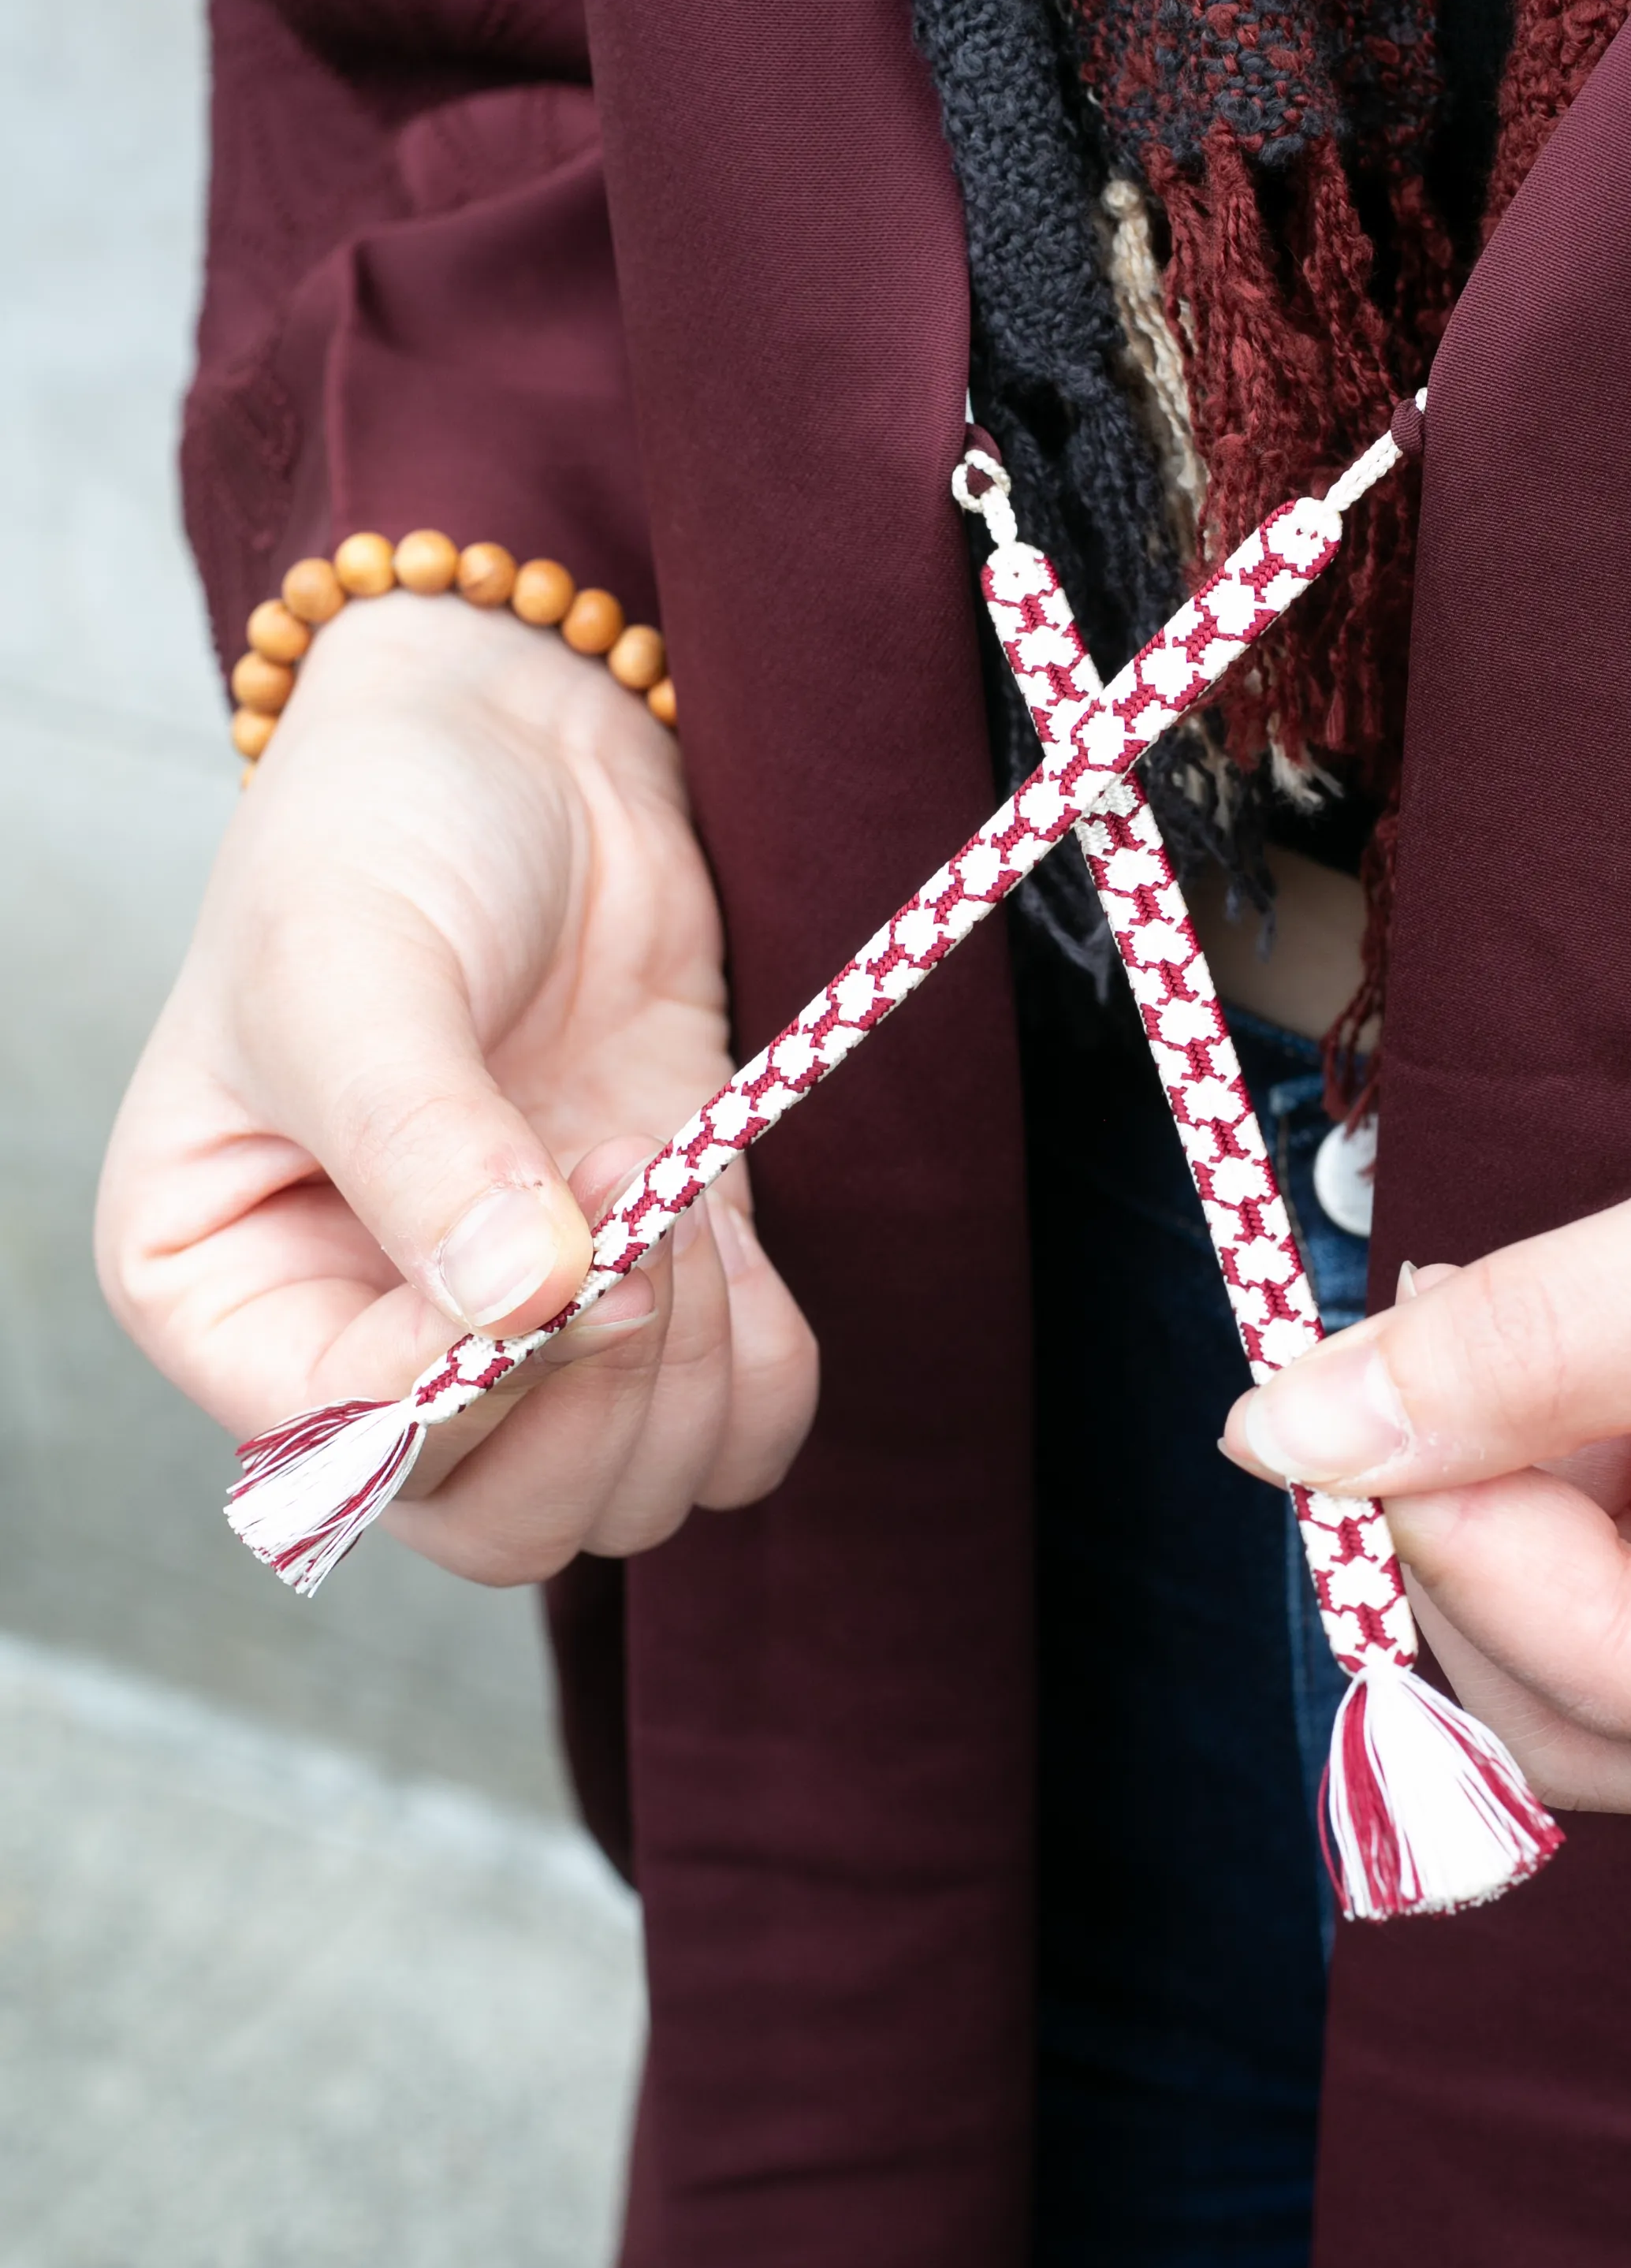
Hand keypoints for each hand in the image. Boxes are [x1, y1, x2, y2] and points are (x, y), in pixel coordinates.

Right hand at [98, 592, 817, 1584]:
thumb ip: (419, 1144)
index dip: (479, 1388)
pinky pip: (736, 1431)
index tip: (566, 1236)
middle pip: (504, 1525)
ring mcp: (522, 1332)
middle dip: (604, 1404)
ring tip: (673, 1184)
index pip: (350, 1458)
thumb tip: (520, 1307)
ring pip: (632, 1500)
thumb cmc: (379, 835)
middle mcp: (368, 1346)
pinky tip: (727, 1221)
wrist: (523, 742)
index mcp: (229, 1297)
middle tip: (640, 1224)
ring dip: (691, 1372)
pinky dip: (765, 1362)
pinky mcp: (652, 1289)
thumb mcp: (347, 970)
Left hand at [1221, 988, 1630, 1811]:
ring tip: (1481, 1315)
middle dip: (1462, 1546)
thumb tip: (1280, 1437)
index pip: (1617, 1687)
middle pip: (1595, 1706)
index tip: (1340, 1395)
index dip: (1449, 1541)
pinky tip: (1551, 1335)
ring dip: (1508, 1485)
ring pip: (1607, 1626)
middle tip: (1388, 1375)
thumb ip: (1527, 1349)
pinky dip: (1572, 1449)